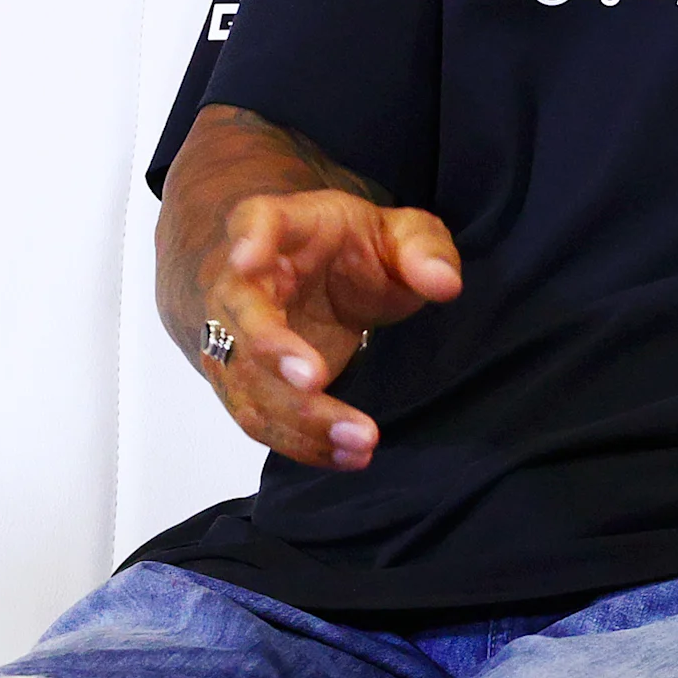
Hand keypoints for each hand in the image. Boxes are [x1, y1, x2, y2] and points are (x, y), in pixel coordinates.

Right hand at [199, 189, 460, 470]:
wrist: (310, 274)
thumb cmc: (355, 248)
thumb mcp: (400, 234)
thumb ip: (424, 250)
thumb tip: (445, 283)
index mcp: (280, 226)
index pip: (255, 220)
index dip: (249, 239)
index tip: (248, 258)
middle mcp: (240, 281)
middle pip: (241, 314)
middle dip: (271, 349)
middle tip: (314, 379)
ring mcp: (233, 335)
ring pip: (249, 380)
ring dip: (298, 416)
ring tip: (361, 441)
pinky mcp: (243, 382)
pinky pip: (262, 419)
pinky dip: (303, 443)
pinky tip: (348, 457)